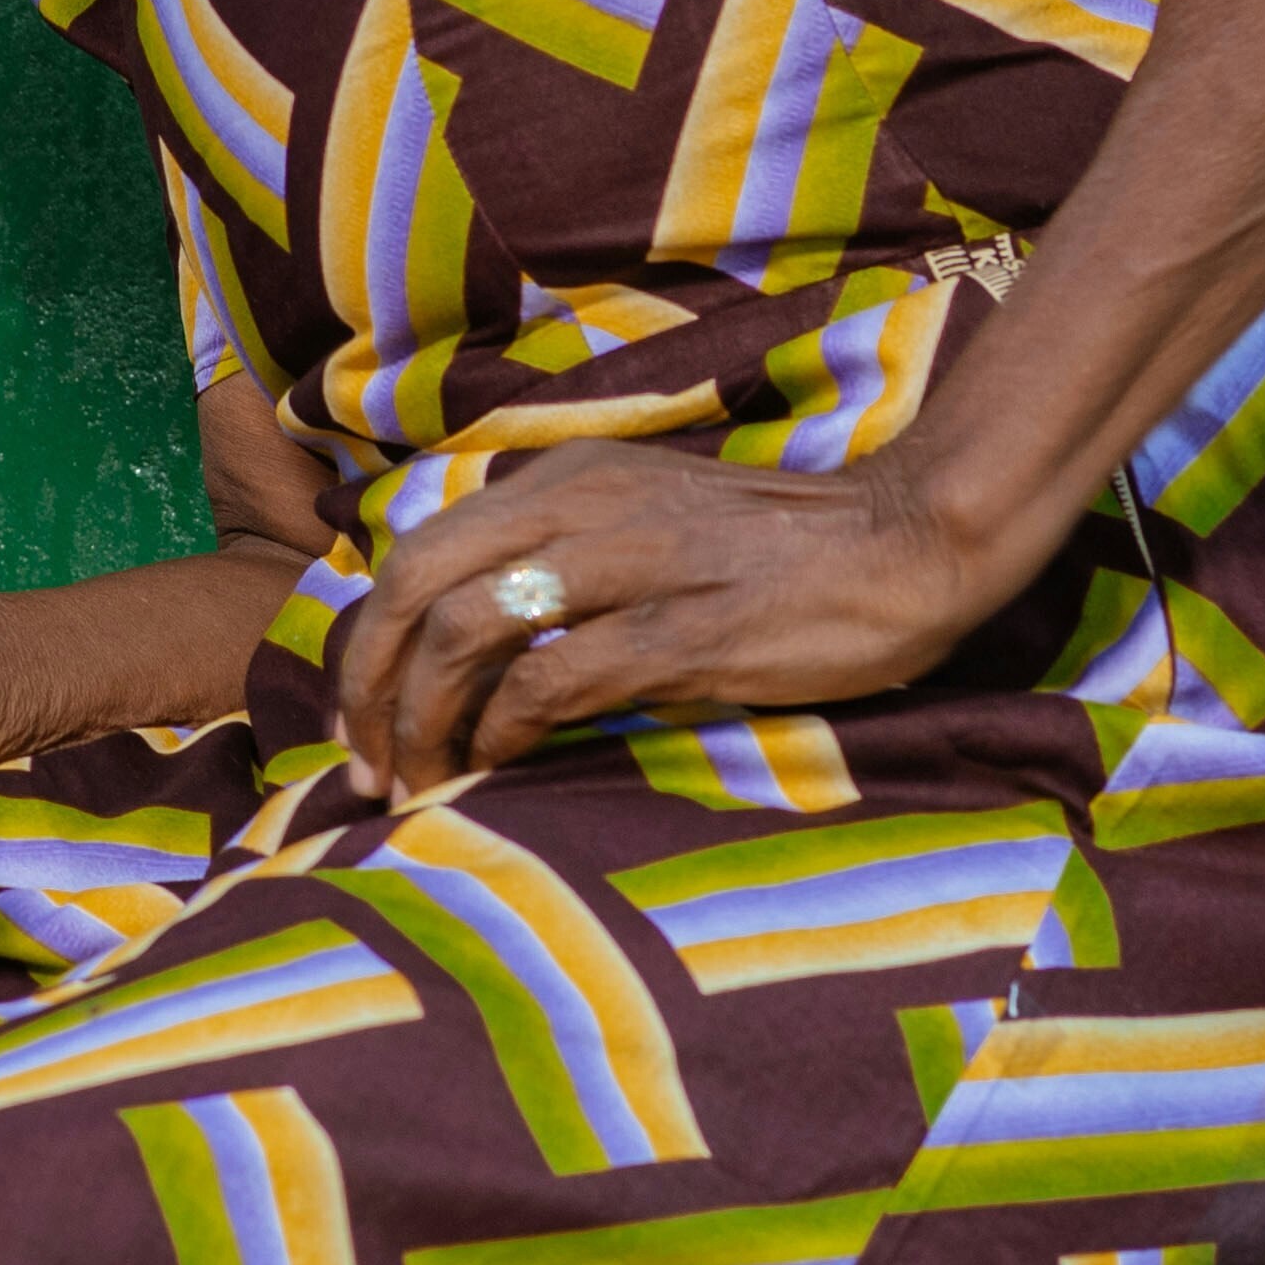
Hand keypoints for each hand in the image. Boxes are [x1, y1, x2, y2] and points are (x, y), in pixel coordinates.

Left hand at [320, 438, 1017, 802]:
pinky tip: (501, 767)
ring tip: (423, 786)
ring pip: (470, 632)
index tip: (364, 722)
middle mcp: (581, 505)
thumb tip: (464, 648)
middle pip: (417, 585)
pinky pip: (557, 679)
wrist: (900, 545)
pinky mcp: (684, 629)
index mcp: (564, 477)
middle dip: (370, 686)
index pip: (418, 551)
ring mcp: (632, 563)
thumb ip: (559, 558)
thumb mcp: (640, 520)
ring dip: (427, 721)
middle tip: (370, 769)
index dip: (369, 643)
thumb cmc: (769, 552)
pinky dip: (506, 730)